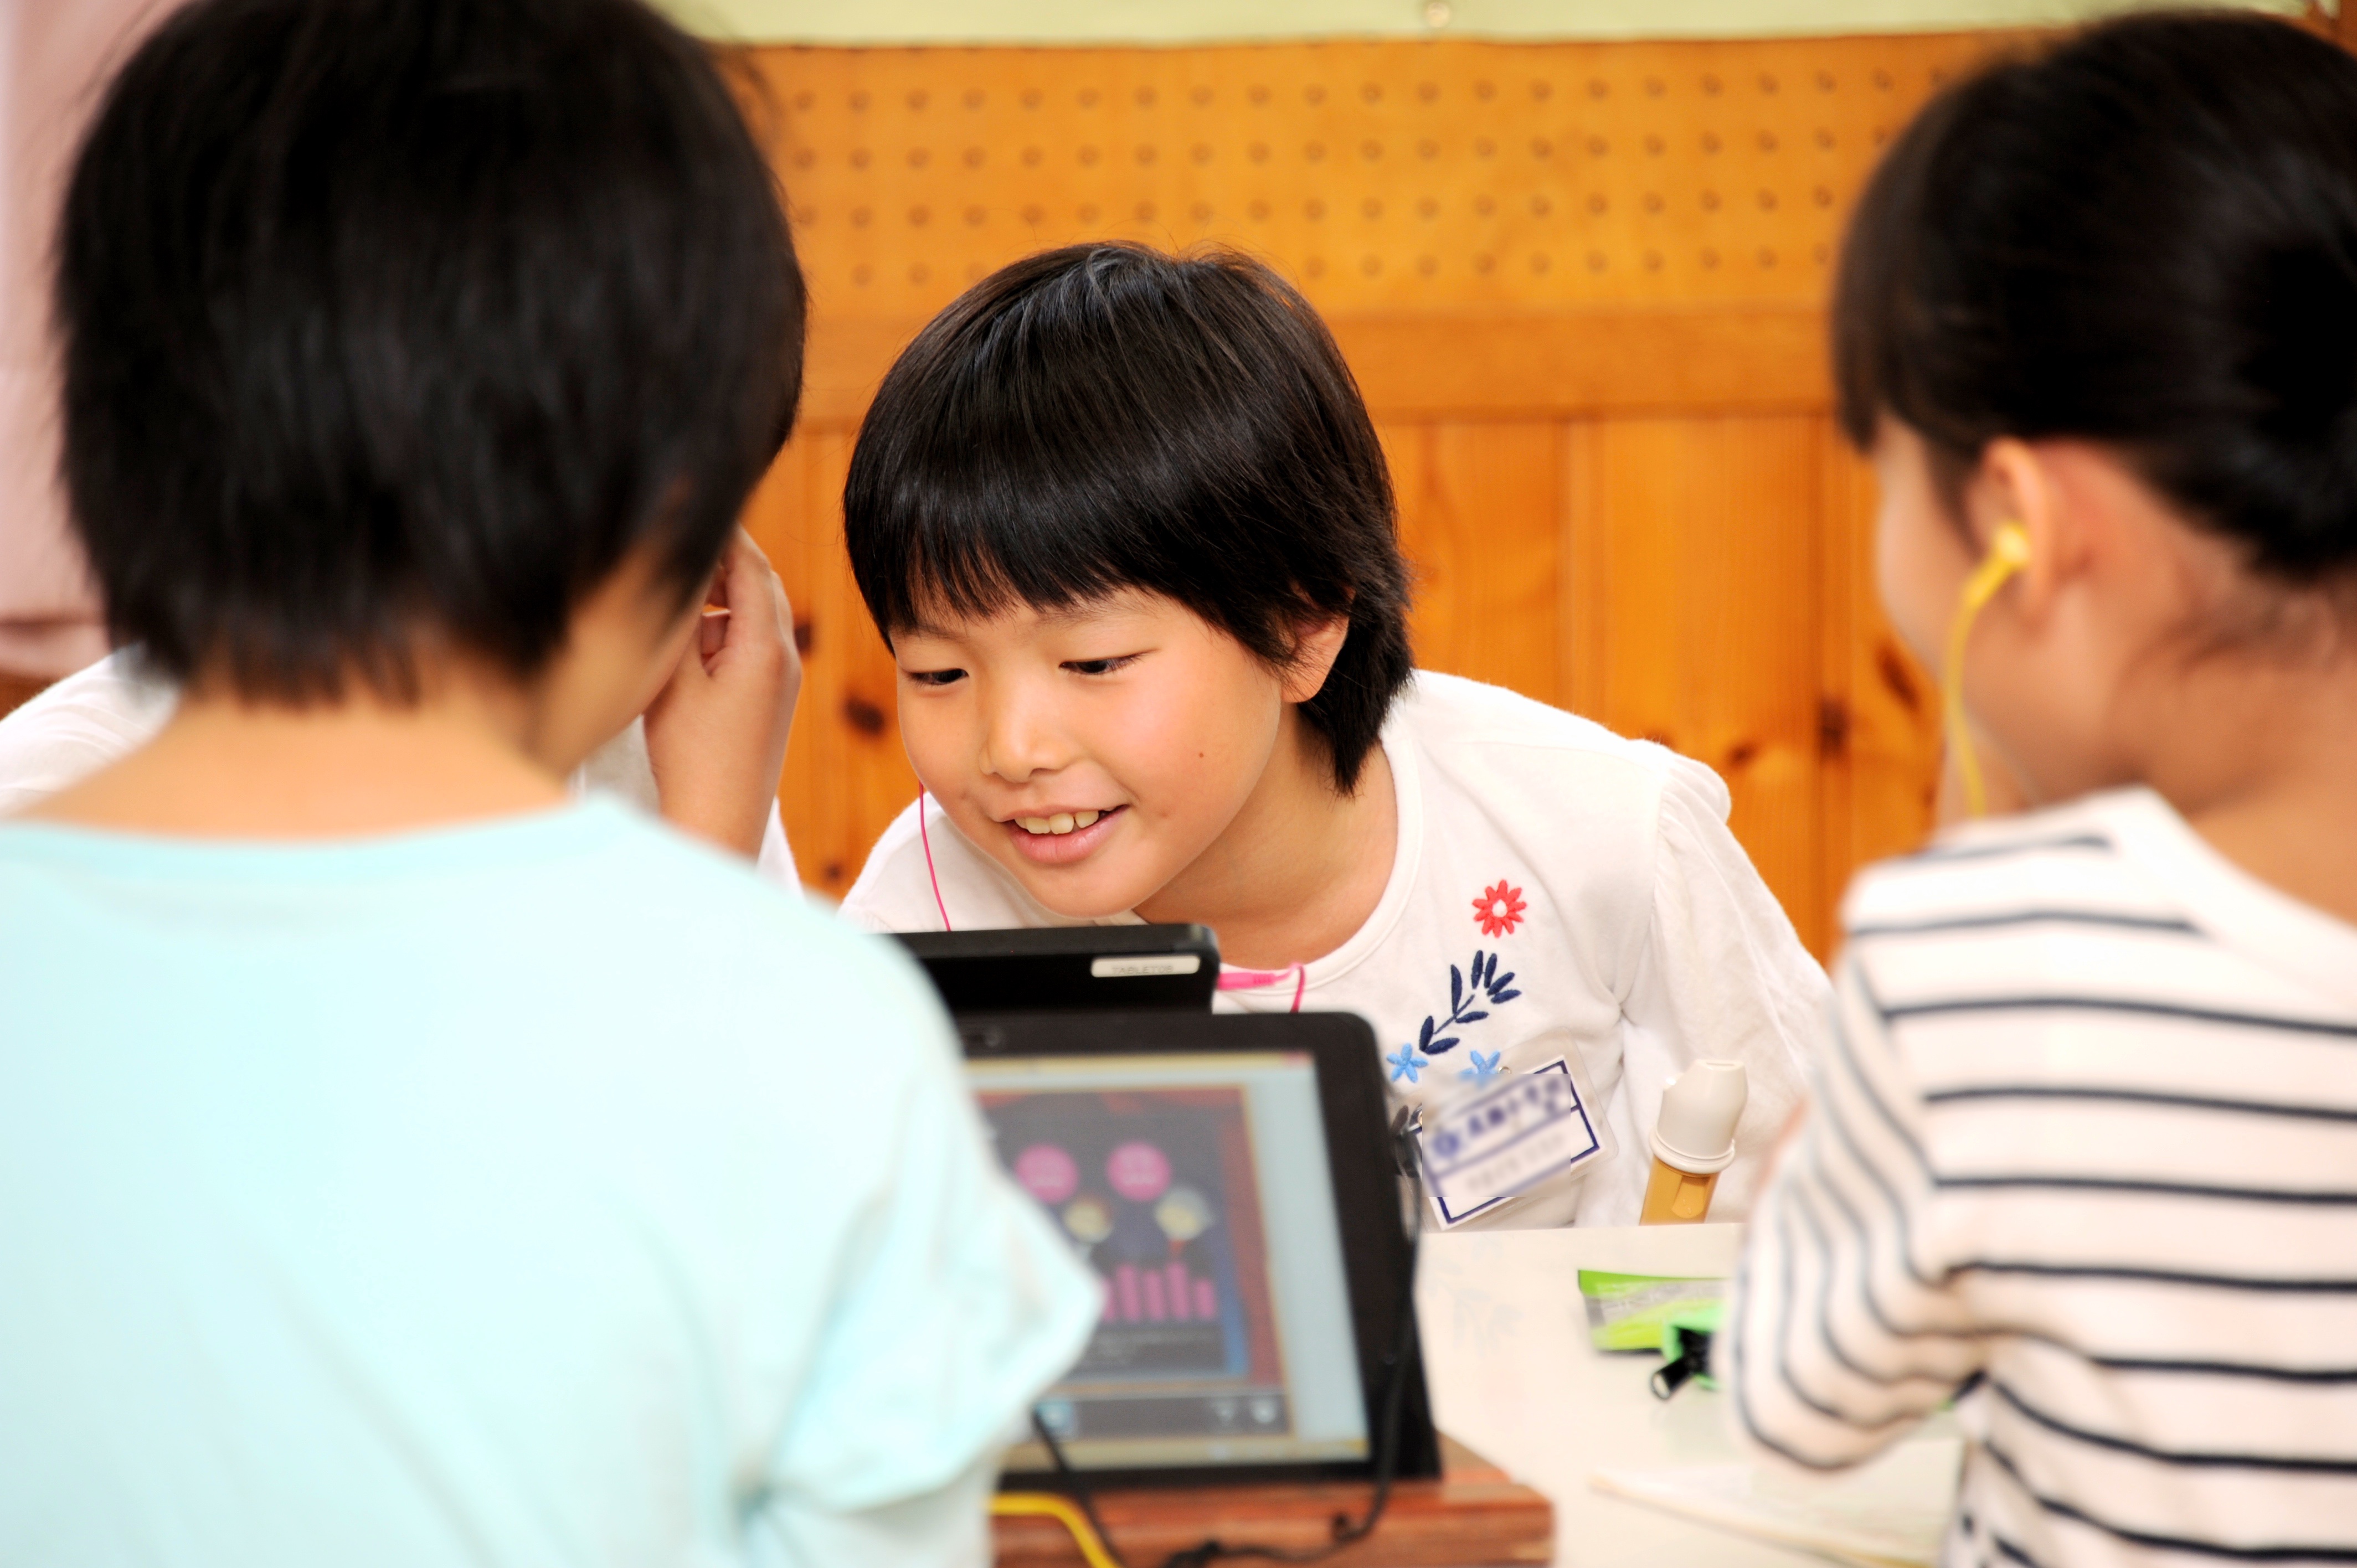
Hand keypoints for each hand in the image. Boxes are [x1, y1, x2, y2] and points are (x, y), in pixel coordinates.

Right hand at [642, 529, 799, 858]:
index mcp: (765, 644)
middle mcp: (783, 657)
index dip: (719, 531)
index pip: (748, 562)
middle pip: (755, 584)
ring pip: (748, 616)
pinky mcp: (769, 702)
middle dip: (716, 562)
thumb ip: (679, 616)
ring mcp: (780, 681)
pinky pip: (746, 647)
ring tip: (669, 604)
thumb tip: (679, 568)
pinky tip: (682, 652)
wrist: (718, 824)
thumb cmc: (691, 756)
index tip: (686, 506)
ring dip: (713, 602)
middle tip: (673, 548)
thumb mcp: (673, 676)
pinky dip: (717, 635)